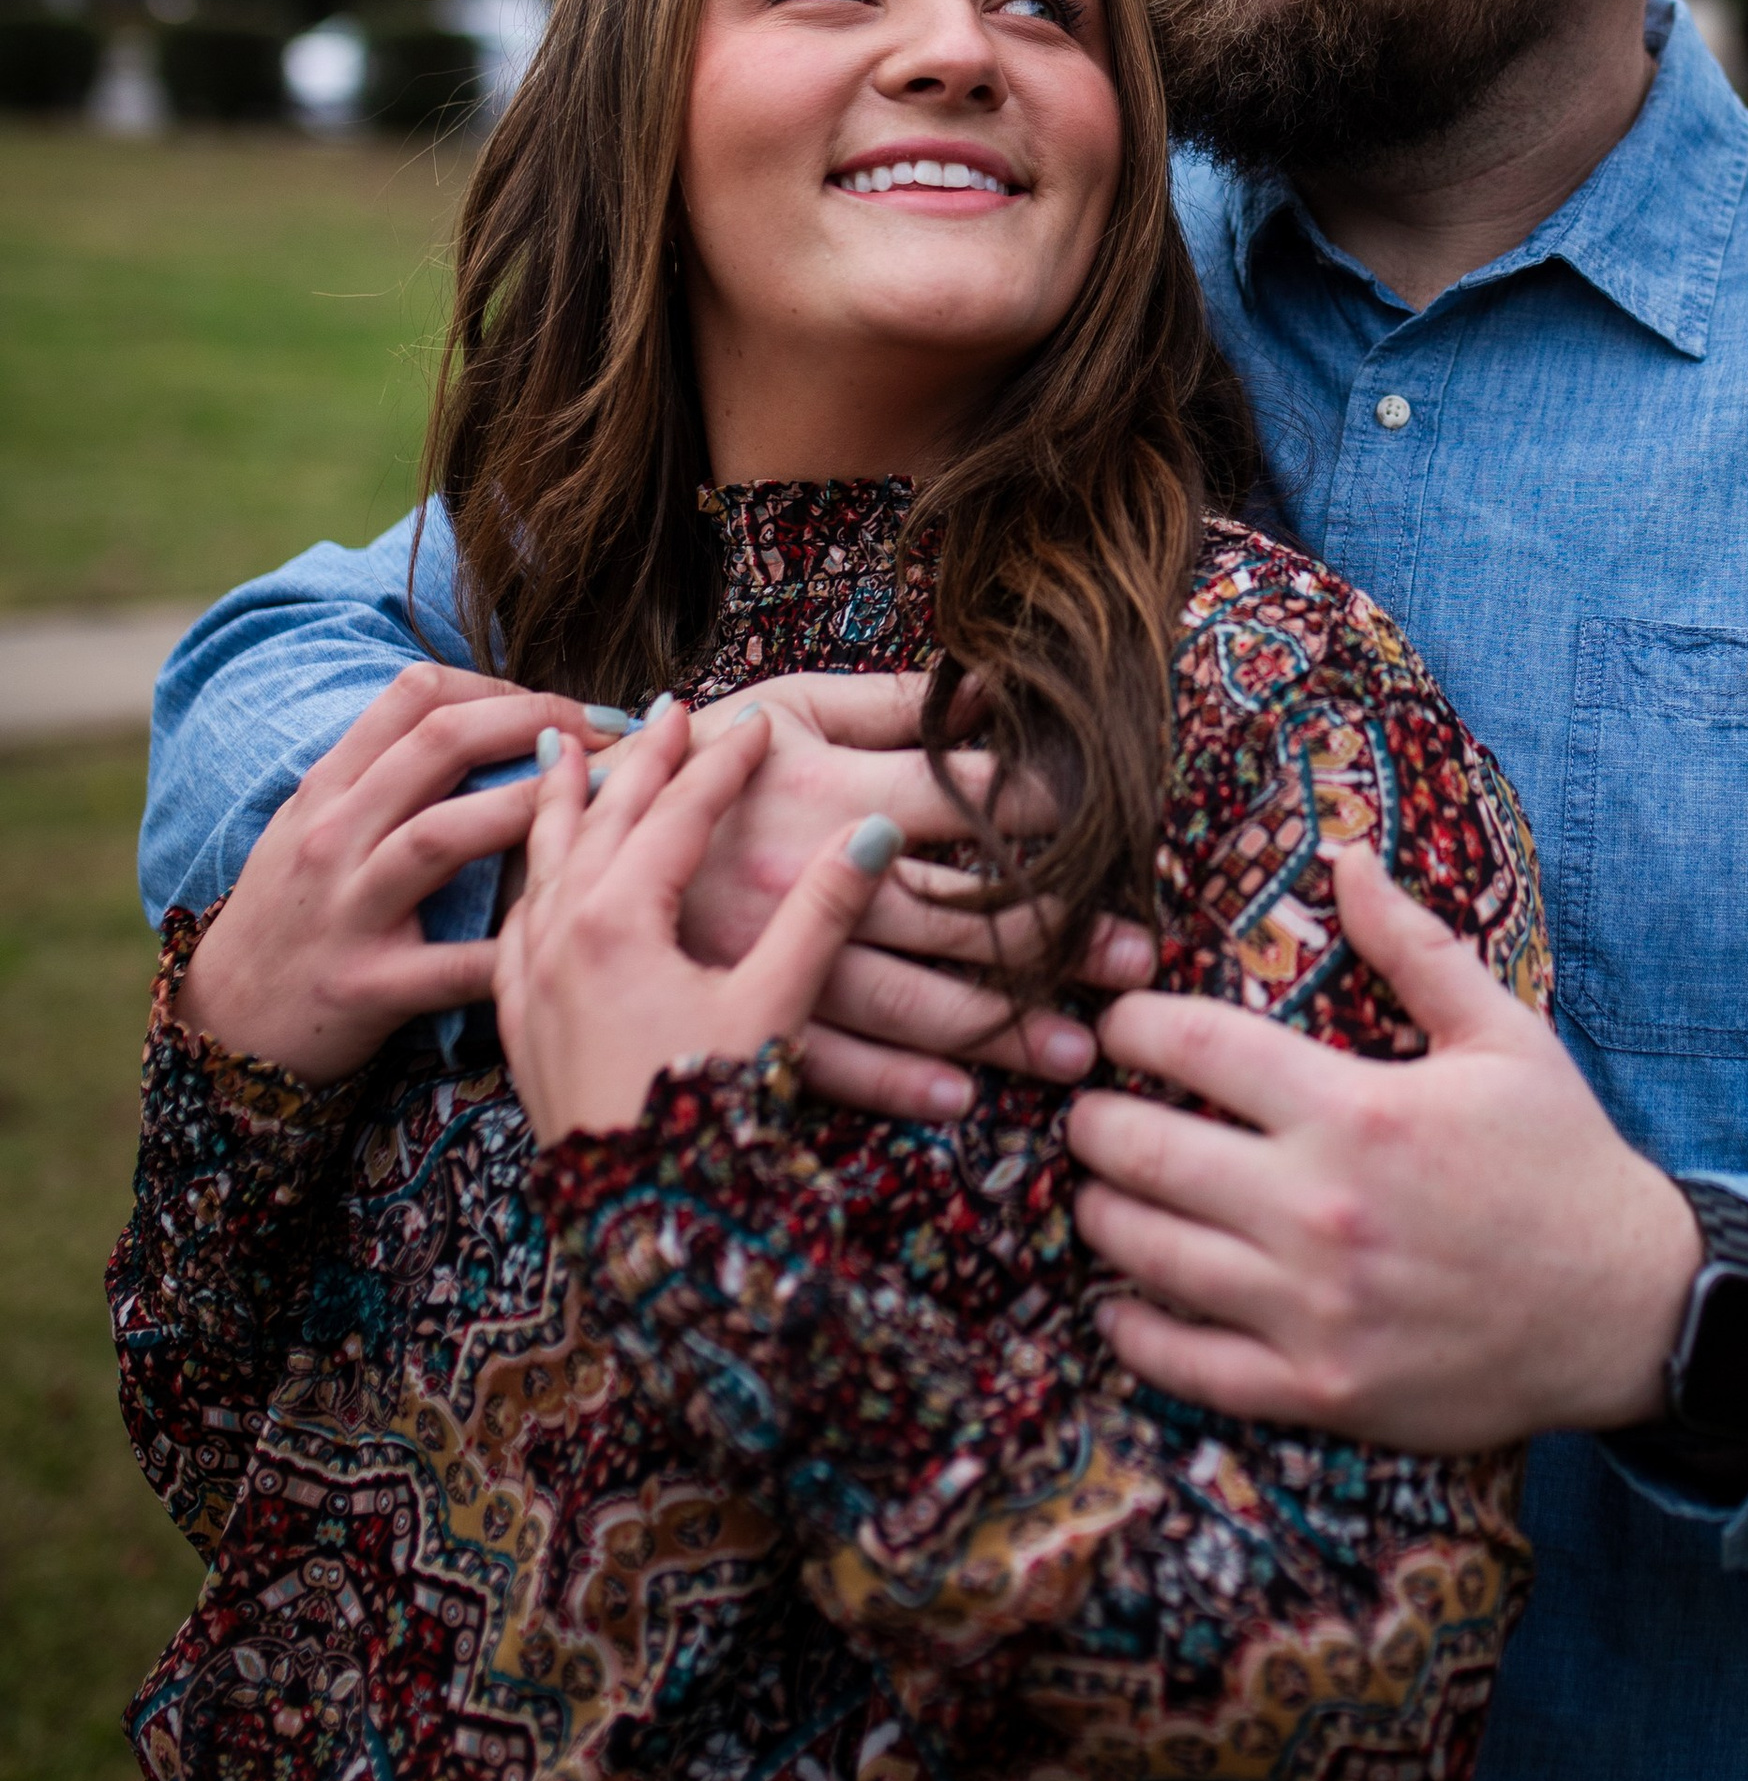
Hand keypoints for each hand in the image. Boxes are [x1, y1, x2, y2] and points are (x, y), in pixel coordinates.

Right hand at [175, 661, 612, 1083]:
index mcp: (328, 789)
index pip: (415, 695)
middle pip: (441, 744)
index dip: (501, 686)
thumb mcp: (313, 828)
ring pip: (442, 836)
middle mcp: (332, 836)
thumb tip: (484, 720)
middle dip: (538, 721)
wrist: (224, 1031)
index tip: (559, 704)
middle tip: (611, 730)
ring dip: (531, 807)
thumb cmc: (290, 918)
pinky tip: (570, 932)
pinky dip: (508, 950)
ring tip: (606, 798)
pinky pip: (448, 966)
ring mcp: (345, 910)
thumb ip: (383, 776)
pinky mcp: (362, 986)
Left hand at [492, 700, 899, 1145]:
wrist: (637, 1225)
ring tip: (562, 746)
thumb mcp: (775, 1006)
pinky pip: (514, 920)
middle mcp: (559, 936)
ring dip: (561, 799)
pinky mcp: (518, 1022)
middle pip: (600, 818)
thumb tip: (875, 830)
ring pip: (541, 862)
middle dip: (639, 756)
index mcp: (618, 921)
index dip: (723, 763)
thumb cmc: (707, 1114)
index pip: (677, 813)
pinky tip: (536, 873)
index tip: (758, 723)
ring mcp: (529, 979)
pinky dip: (530, 874)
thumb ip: (823, 912)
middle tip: (669, 706)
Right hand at [651, 671, 1156, 1120]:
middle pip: (958, 912)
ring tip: (1077, 1050)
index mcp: (829, 789)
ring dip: (1000, 1027)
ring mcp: (775, 953)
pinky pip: (829, 1059)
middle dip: (1057, 937)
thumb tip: (997, 683)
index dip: (1051, 809)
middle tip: (1137, 959)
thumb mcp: (789, 708)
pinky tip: (963, 1098)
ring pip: (909, 1000)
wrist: (577, 836)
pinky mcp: (741, 1007)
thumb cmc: (704, 761)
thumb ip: (894, 701)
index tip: (1114, 825)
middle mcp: (811, 875)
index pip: (969, 799)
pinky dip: (898, 1085)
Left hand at [1068, 845, 1701, 1453]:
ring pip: (1148, 1255)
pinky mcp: (1318, 1386)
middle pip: (1144, 1151)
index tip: (1119, 1022)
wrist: (1629, 1309)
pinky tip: (1119, 1302)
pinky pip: (1186, 1363)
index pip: (1194, 1045)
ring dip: (1101, 1215)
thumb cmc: (1562, 1161)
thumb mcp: (1502, 1037)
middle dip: (1094, 1121)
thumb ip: (1414, 946)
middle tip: (1086, 1109)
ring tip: (1097, 1190)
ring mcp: (1315, 1307)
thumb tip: (1345, 859)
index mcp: (1358, 1111)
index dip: (1131, 1023)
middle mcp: (1322, 1209)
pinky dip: (1132, 1331)